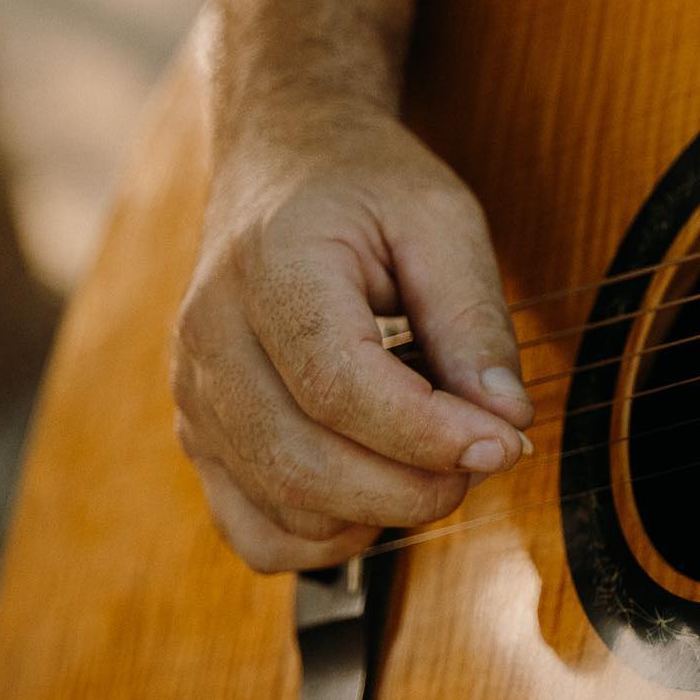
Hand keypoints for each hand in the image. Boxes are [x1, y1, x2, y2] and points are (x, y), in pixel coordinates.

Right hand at [172, 108, 532, 572]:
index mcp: (270, 264)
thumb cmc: (364, 187)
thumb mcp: (439, 218)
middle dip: (411, 486)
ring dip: (378, 511)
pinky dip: (325, 537)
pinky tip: (378, 494)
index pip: (337, 384)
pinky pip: (252, 529)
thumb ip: (472, 317)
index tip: (504, 441)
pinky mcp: (200, 433)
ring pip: (279, 504)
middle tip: (488, 457)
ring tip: (440, 458)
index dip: (426, 432)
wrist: (282, 163)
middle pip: (300, 460)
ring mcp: (194, 392)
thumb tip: (505, 420)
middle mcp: (211, 334)